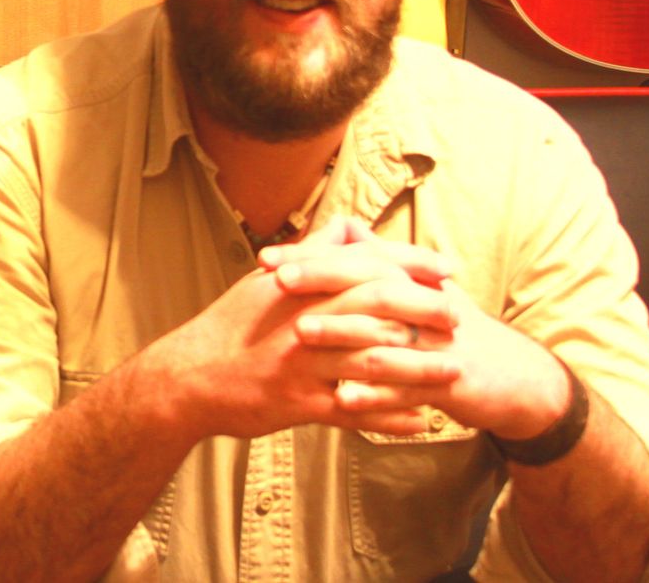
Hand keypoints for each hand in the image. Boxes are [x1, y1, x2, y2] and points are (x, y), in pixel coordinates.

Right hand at [136, 218, 460, 443]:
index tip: (446, 269)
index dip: (410, 265)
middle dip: (425, 312)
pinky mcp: (299, 405)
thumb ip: (312, 253)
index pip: (366, 266)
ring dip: (419, 369)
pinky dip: (390, 417)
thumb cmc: (230, 326)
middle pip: (378, 310)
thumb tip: (347, 226)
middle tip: (459, 317)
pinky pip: (354, 411)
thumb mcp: (265, 280)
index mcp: (301, 287)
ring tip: (455, 371)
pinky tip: (421, 421)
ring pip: (373, 363)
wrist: (189, 377)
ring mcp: (303, 364)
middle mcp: (305, 321)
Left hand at [265, 219, 569, 438]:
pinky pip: (406, 390)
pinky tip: (342, 400)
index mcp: (409, 279)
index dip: (311, 256)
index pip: (355, 257)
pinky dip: (374, 396)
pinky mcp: (447, 382)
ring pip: (383, 335)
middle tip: (276, 282)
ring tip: (301, 334)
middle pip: (367, 284)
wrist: (509, 376)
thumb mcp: (416, 288)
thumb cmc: (447, 330)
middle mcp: (421, 303)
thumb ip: (377, 258)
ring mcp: (434, 344)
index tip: (266, 259)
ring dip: (341, 333)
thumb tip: (340, 226)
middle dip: (321, 281)